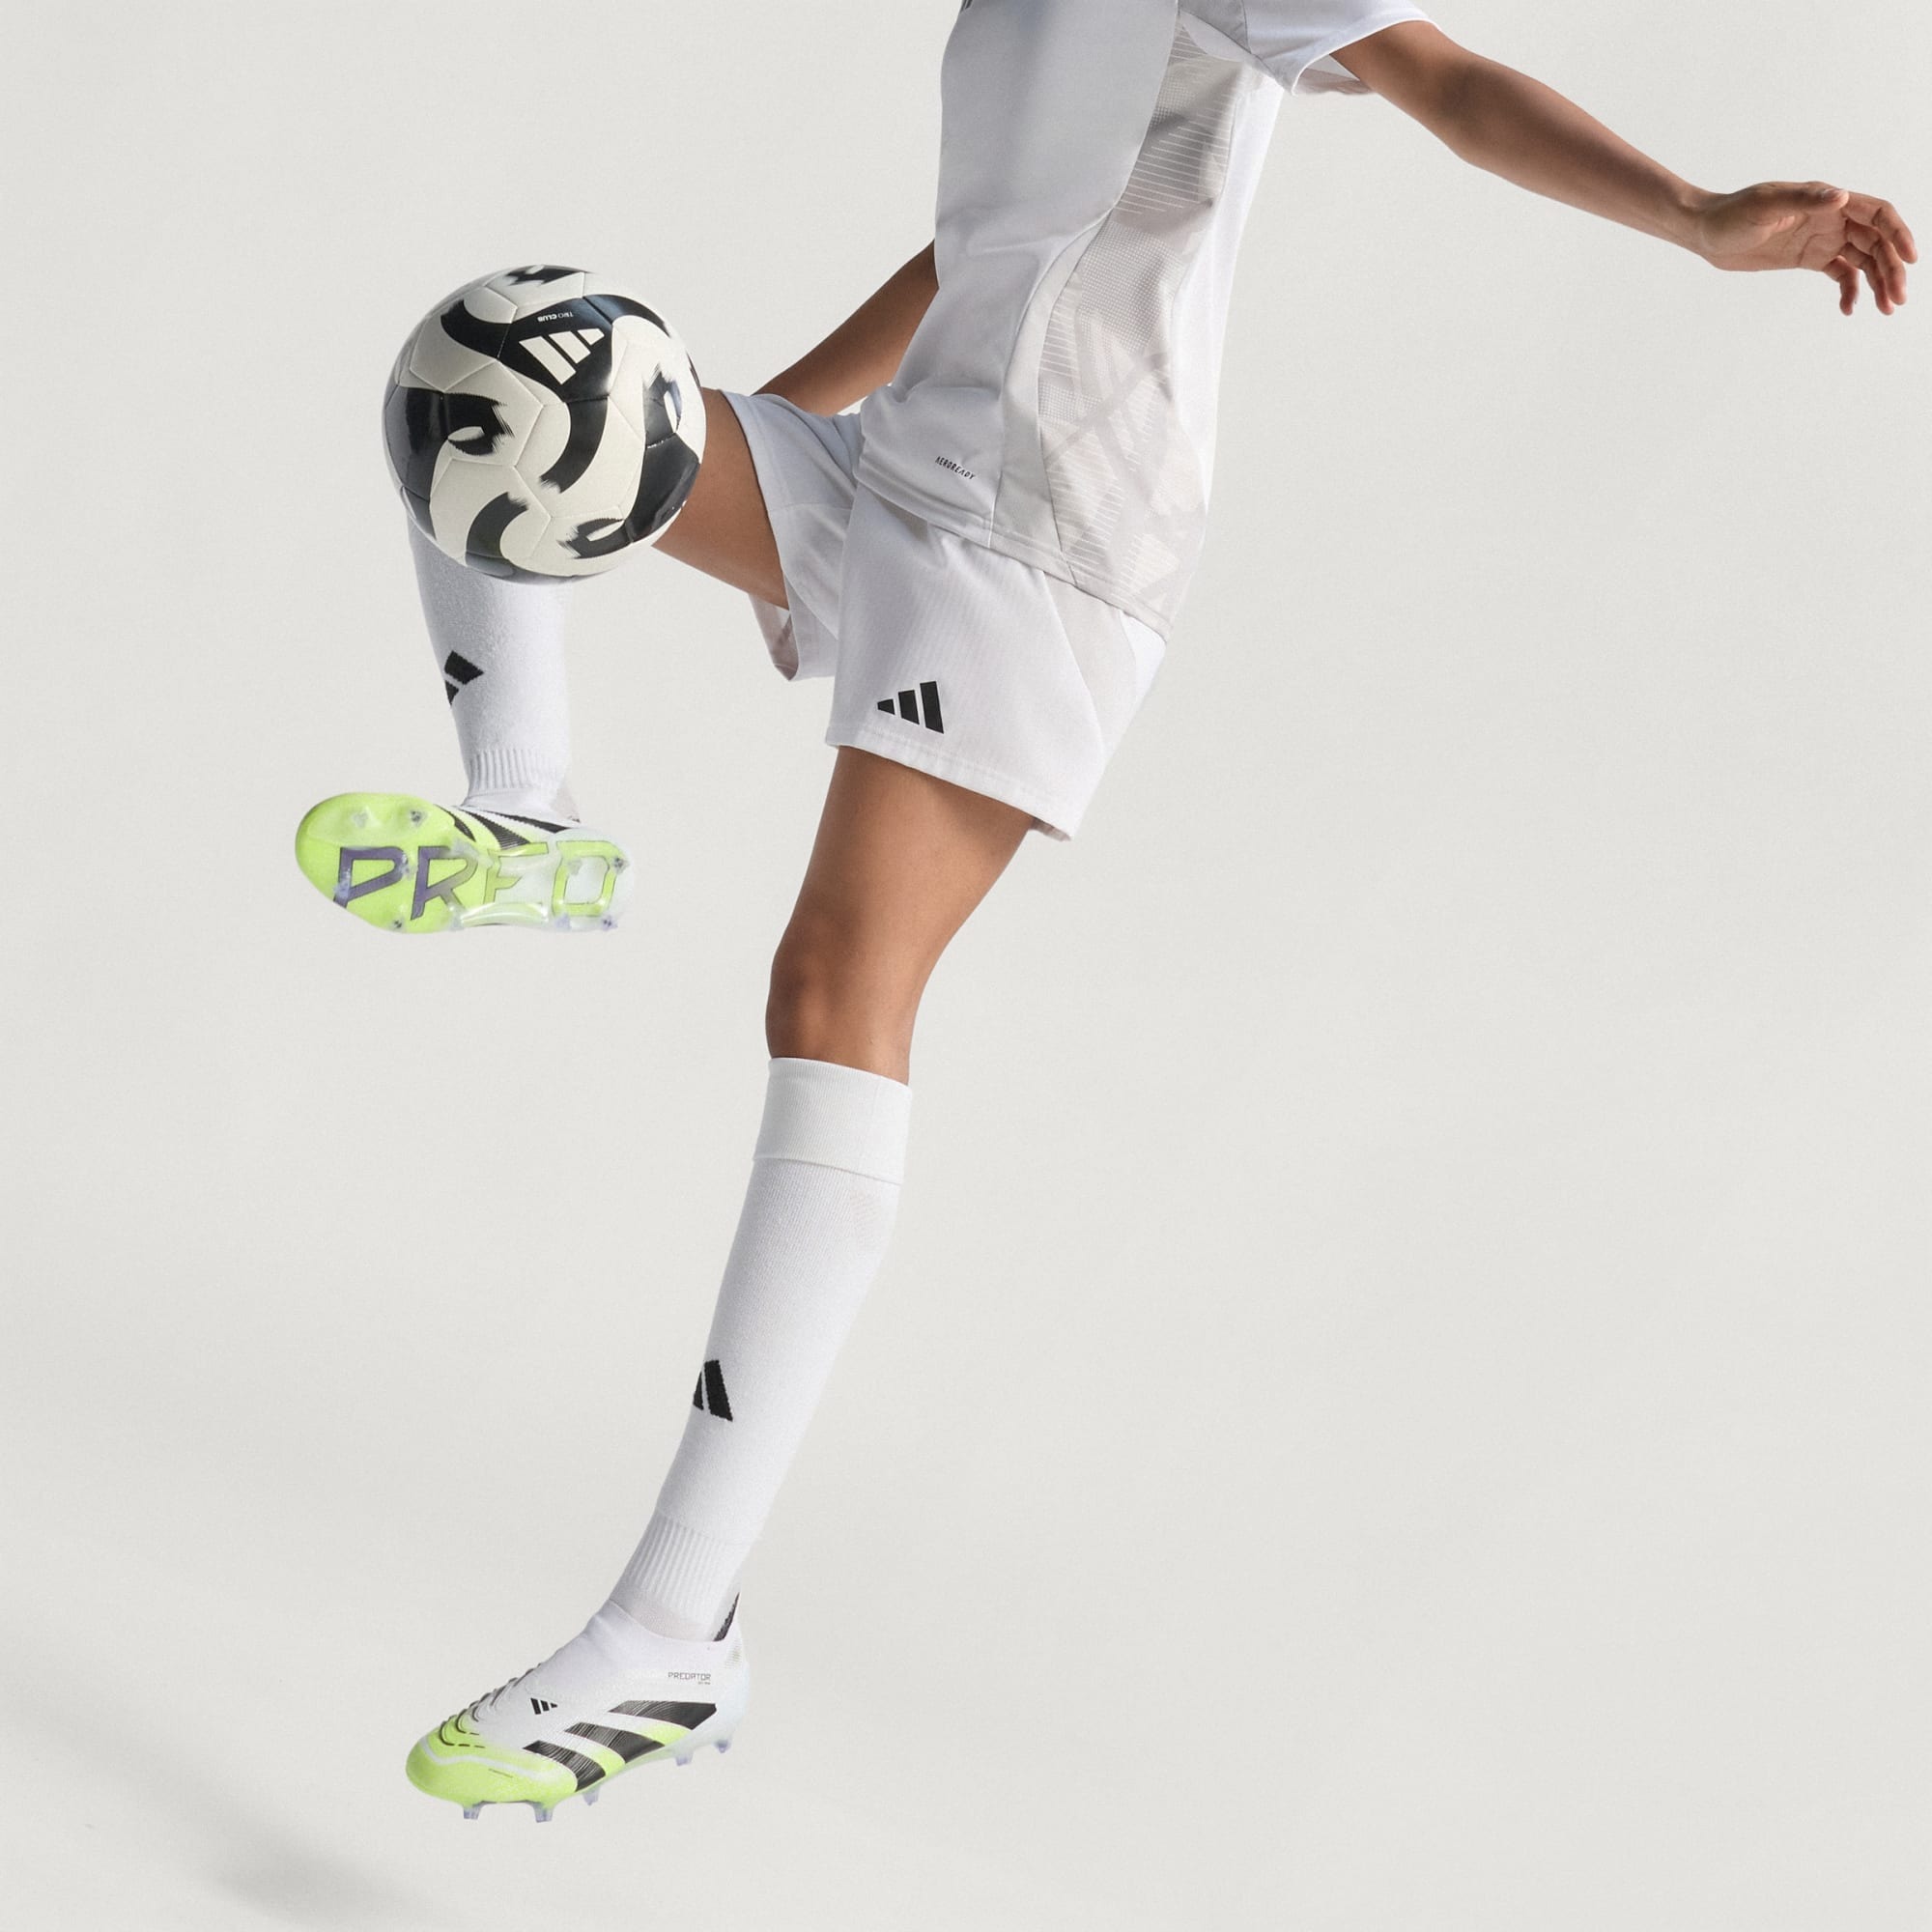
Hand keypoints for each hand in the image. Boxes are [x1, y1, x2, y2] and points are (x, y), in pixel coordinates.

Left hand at [1695, 182, 1916, 315]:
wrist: (1706, 233)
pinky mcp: (1810, 258)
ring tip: (1886, 309)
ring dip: (1877, 283)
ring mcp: (1823, 239)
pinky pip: (1841, 274)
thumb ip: (1805, 199)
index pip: (1878, 214)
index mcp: (1829, 200)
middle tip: (1898, 299)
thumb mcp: (1767, 204)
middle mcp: (1833, 217)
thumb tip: (1841, 198)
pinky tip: (1849, 309)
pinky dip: (1849, 291)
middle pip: (1876, 242)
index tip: (1911, 258)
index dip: (1898, 233)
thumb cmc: (1733, 213)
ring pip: (1863, 260)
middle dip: (1891, 269)